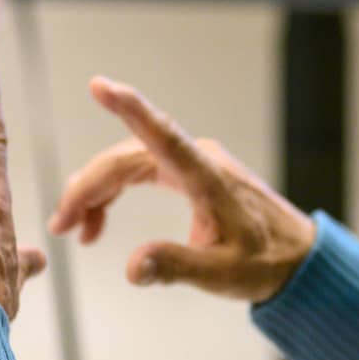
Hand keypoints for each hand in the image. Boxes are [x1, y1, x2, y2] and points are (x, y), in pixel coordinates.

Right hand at [47, 77, 315, 304]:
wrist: (296, 258)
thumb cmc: (266, 262)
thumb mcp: (222, 273)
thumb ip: (176, 267)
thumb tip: (132, 268)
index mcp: (206, 176)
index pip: (161, 134)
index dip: (129, 108)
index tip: (100, 85)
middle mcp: (196, 161)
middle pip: (125, 158)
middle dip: (87, 187)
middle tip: (61, 226)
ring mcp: (192, 164)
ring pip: (126, 165)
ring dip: (96, 193)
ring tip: (75, 230)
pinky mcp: (189, 175)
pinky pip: (138, 173)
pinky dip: (113, 195)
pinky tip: (97, 224)